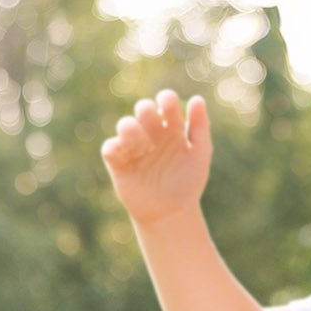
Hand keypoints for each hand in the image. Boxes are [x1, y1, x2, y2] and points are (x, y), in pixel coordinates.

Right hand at [101, 90, 210, 227]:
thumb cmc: (187, 182)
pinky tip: (124, 152)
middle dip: (146, 110)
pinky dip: (114, 146)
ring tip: (140, 141)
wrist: (171, 212)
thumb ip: (200, 127)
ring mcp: (134, 147)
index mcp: (171, 127)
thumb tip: (197, 99)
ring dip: (130, 126)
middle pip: (143, 109)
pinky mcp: (118, 163)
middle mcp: (151, 133)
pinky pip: (110, 148)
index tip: (168, 103)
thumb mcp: (200, 155)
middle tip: (153, 120)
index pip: (166, 103)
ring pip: (125, 125)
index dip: (166, 98)